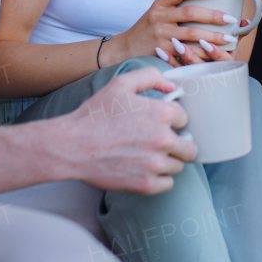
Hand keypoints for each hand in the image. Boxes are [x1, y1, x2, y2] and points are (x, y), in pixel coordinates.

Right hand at [48, 67, 197, 193]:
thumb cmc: (95, 115)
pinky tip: (145, 169)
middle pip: (190, 146)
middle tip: (160, 142)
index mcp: (162, 113)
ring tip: (148, 155)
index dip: (172, 120)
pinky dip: (159, 178)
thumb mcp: (121, 84)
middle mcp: (163, 139)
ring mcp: (155, 164)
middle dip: (179, 143)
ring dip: (168, 161)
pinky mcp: (146, 184)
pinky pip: (168, 184)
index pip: (185, 119)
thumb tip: (172, 88)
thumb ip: (151, 77)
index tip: (160, 123)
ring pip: (179, 165)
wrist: (71, 146)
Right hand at [101, 0, 238, 67]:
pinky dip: (202, 53)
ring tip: (230, 39)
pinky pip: (186, 52)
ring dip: (213, 37)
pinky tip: (215, 54)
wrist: (123, 50)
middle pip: (190, 13)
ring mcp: (160, 34)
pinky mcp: (161, 51)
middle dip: (214, 16)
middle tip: (232, 19)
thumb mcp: (156, 13)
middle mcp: (159, 17)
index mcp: (159, 4)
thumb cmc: (146, 30)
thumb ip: (175, 7)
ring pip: (191, 34)